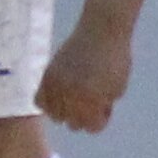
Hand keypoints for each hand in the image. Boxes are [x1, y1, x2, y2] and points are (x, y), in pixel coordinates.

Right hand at [36, 9, 132, 133]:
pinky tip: (59, 95)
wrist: (101, 29)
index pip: (92, 128)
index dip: (101, 118)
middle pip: (74, 124)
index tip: (105, 104)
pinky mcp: (47, 75)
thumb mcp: (117, 88)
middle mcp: (72, 95)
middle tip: (92, 96)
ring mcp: (57, 85)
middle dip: (85, 114)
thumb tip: (85, 121)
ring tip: (75, 96)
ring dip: (66, 110)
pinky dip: (48, 102)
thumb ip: (103, 108)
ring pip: (55, 116)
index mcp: (93, 100)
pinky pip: (39, 101)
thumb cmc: (115, 59)